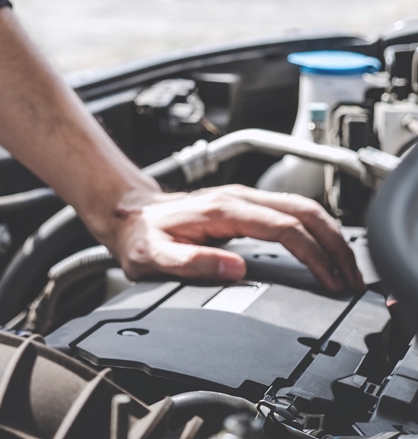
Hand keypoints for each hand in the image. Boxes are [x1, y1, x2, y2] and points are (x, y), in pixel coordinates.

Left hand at [107, 185, 364, 291]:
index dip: (313, 256)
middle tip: (352, 279)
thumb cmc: (139, 236)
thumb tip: (235, 269)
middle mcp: (237, 198)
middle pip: (304, 212)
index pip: (283, 228)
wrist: (128, 214)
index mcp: (221, 210)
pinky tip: (323, 251)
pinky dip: (315, 231)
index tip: (329, 282)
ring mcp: (242, 198)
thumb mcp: (154, 257)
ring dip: (330, 237)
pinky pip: (290, 212)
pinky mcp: (244, 204)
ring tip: (346, 270)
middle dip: (335, 245)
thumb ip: (192, 262)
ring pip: (302, 208)